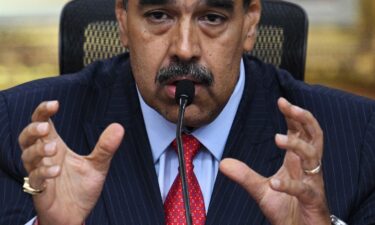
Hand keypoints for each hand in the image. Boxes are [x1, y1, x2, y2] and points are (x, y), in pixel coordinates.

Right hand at [19, 101, 124, 224]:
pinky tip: (56, 171)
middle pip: (27, 136)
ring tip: (54, 148)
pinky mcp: (39, 190)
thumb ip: (105, 147)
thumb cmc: (82, 188)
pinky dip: (43, 172)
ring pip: (27, 155)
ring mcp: (40, 173)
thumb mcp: (98, 165)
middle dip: (33, 129)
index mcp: (56, 146)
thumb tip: (119, 127)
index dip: (43, 111)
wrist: (77, 215)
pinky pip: (34, 178)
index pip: (42, 123)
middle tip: (46, 127)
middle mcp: (45, 157)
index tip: (55, 104)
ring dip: (38, 150)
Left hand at [220, 97, 329, 224]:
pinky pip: (304, 189)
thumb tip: (223, 163)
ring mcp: (313, 183)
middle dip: (303, 118)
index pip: (300, 132)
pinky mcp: (313, 201)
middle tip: (288, 106)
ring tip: (278, 138)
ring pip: (313, 156)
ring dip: (297, 145)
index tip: (281, 101)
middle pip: (314, 136)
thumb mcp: (261, 189)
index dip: (294, 116)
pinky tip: (274, 182)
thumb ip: (245, 175)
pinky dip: (289, 184)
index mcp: (297, 162)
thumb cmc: (287, 208)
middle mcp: (308, 168)